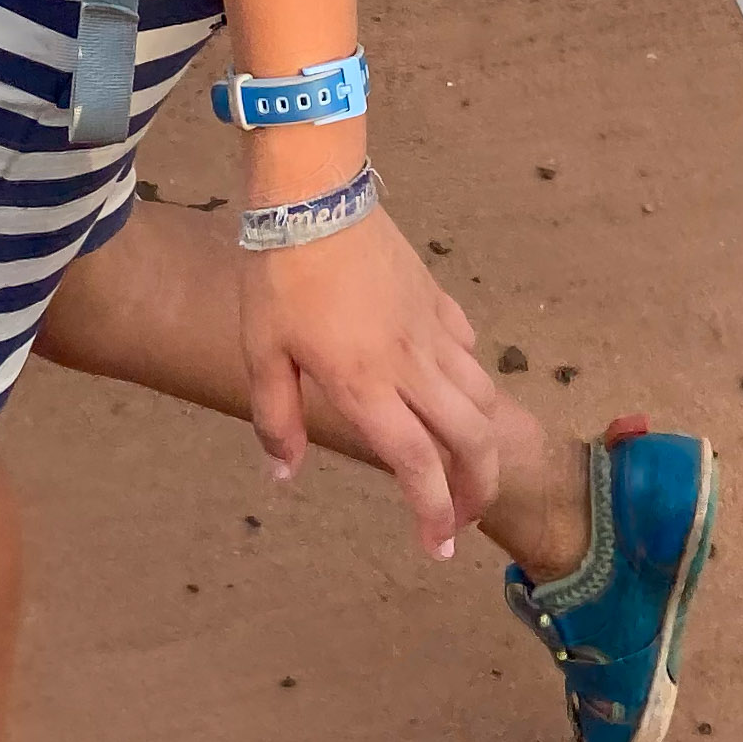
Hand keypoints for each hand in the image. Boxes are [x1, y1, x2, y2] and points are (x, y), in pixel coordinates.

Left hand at [240, 208, 502, 560]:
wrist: (314, 194)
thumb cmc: (279, 275)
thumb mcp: (260, 352)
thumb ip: (276, 419)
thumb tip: (284, 477)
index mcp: (366, 385)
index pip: (418, 465)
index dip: (433, 513)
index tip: (438, 547)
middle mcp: (411, 364)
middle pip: (473, 439)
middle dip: (478, 490)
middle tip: (459, 517)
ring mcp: (430, 329)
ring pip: (482, 396)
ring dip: (479, 439)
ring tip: (459, 461)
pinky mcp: (435, 298)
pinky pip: (468, 349)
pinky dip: (469, 380)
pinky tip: (448, 387)